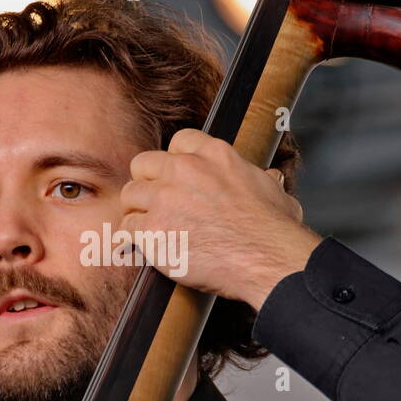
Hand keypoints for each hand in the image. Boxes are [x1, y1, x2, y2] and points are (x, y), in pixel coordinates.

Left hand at [118, 129, 321, 309]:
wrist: (265, 258)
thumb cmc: (274, 230)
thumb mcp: (274, 192)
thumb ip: (263, 180)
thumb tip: (270, 177)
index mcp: (214, 154)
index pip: (178, 142)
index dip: (174, 162)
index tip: (177, 179)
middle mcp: (184, 169)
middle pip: (143, 163)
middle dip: (147, 183)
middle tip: (157, 204)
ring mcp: (165, 197)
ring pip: (129, 194)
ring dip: (137, 211)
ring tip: (152, 228)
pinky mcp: (152, 228)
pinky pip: (126, 227)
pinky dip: (134, 239)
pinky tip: (148, 247)